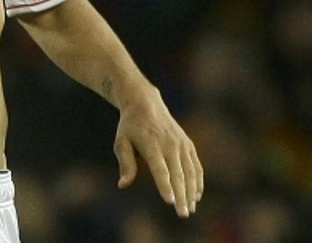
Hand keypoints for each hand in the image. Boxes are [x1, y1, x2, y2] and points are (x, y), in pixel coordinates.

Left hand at [114, 90, 203, 217]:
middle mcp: (169, 144)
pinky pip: (196, 166)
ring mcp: (181, 144)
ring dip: (191, 192)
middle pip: (178, 174)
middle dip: (181, 195)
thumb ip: (125, 163)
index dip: (165, 185)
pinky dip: (198, 182)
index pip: (160, 169)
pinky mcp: (189, 145)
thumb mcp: (121, 141)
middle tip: (183, 214)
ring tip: (190, 209)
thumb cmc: (130, 126)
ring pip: (190, 172)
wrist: (146, 104)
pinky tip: (196, 196)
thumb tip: (123, 184)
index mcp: (151, 143)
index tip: (169, 201)